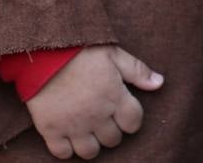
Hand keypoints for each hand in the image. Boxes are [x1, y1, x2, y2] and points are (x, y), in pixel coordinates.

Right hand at [25, 45, 163, 159]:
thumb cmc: (81, 49)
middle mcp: (97, 115)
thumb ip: (137, 71)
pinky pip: (63, 153)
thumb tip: (159, 83)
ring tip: (87, 130)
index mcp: (115, 96)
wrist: (42, 50)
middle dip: (112, 131)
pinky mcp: (51, 129)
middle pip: (113, 140)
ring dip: (91, 143)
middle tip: (104, 119)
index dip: (131, 119)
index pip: (134, 123)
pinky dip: (66, 148)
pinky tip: (68, 135)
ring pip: (90, 152)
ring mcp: (73, 125)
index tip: (123, 112)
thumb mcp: (114, 54)